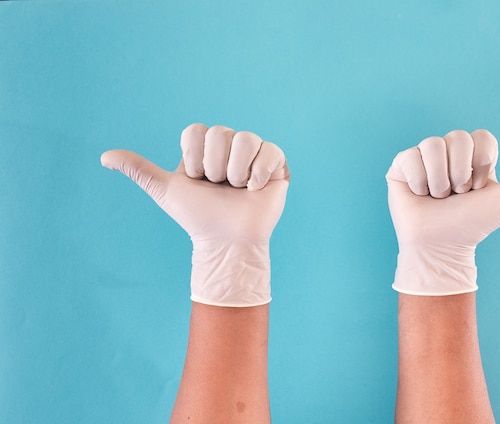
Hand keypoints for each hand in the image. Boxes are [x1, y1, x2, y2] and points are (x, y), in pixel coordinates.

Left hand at [101, 123, 289, 305]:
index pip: (197, 130)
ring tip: (238, 189)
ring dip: (236, 172)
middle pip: (221, 133)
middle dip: (216, 167)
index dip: (194, 157)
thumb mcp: (166, 191)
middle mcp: (231, 146)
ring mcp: (255, 153)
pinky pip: (270, 150)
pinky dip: (259, 173)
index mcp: (207, 148)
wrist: (227, 242)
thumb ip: (140, 171)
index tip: (197, 179)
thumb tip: (104, 157)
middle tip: (219, 187)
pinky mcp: (277, 163)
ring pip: (245, 139)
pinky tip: (254, 189)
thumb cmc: (199, 218)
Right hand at [386, 129, 499, 295]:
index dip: (482, 162)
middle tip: (457, 194)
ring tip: (437, 197)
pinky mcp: (401, 166)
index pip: (481, 137)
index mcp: (471, 156)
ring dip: (439, 179)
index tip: (478, 187)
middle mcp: (447, 152)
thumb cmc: (472, 225)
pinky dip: (419, 181)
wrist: (440, 247)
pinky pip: (410, 157)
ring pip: (432, 145)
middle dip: (460, 172)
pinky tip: (420, 194)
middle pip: (456, 137)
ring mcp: (423, 157)